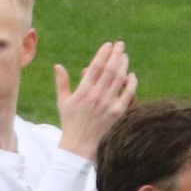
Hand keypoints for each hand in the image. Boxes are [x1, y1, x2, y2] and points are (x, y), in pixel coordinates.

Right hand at [54, 40, 136, 159]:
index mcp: (83, 92)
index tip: (108, 45)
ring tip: (125, 56)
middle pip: (110, 69)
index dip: (103, 53)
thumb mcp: (63, 102)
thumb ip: (62, 82)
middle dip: (116, 54)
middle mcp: (96, 96)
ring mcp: (108, 104)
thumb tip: (58, 66)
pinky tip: (132, 75)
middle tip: (120, 45)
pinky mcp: (118, 112)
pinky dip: (131, 82)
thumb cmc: (70, 122)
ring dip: (123, 65)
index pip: (96, 67)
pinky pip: (128, 93)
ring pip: (119, 79)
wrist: (79, 146)